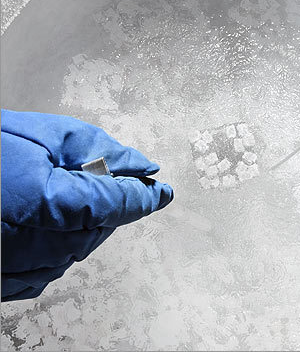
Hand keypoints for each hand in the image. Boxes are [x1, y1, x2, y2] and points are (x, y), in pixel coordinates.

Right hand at [1, 109, 173, 300]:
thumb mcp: (40, 135)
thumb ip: (99, 150)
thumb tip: (143, 166)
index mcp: (44, 202)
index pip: (117, 204)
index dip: (145, 197)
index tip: (163, 192)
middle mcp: (30, 244)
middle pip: (101, 228)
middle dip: (111, 204)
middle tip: (101, 181)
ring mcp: (14, 269)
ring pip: (79, 250)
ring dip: (87, 224)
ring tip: (63, 196)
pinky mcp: (3, 284)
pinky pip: (51, 270)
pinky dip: (62, 246)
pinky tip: (49, 224)